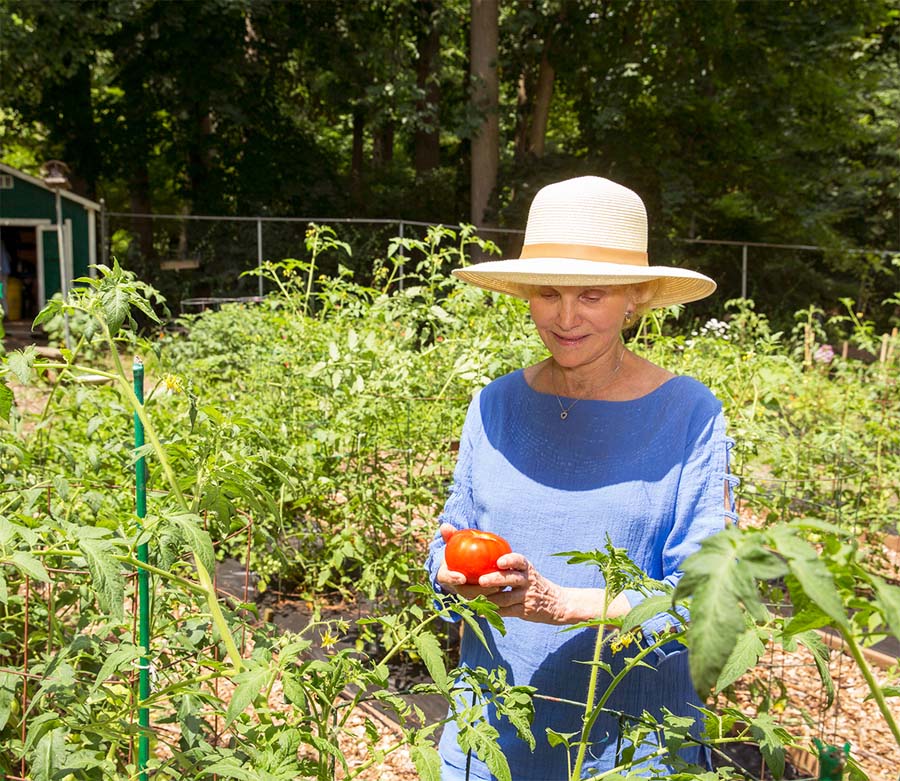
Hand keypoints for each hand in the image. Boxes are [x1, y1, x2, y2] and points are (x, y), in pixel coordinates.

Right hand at [436, 523, 504, 600]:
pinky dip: (496, 595)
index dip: (452, 579)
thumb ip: (450, 535)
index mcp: (445, 575)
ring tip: (499, 587)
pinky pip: (487, 598)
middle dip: (474, 591)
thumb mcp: (454, 542)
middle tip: (486, 583)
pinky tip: (506, 588)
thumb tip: (444, 525)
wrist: (464, 563)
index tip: (462, 578)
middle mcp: (455, 587)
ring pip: (477, 598)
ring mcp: (467, 593)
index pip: (446, 578)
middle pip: (463, 592)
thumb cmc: (459, 551)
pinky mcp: (479, 596)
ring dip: (488, 594)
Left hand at [476, 553, 632, 625]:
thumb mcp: (527, 573)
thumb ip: (510, 568)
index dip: (510, 560)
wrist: (558, 603)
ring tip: (473, 598)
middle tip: (481, 581)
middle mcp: (528, 581)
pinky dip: (493, 612)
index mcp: (527, 569)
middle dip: (495, 579)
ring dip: (488, 599)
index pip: (520, 561)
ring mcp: (527, 597)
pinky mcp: (525, 611)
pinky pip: (507, 611)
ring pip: (506, 598)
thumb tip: (480, 564)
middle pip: (511, 579)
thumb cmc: (534, 584)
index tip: (500, 561)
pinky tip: (481, 612)